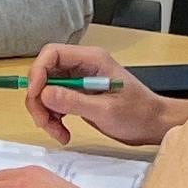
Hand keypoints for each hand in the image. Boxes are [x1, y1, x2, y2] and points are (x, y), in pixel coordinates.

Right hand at [25, 42, 187, 150]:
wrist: (152, 124)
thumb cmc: (138, 113)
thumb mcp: (106, 110)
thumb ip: (74, 101)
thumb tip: (44, 94)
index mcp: (91, 59)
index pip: (52, 54)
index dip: (37, 73)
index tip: (35, 96)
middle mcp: (81, 66)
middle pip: (44, 74)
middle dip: (38, 100)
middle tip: (44, 123)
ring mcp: (78, 81)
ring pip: (45, 92)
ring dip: (45, 114)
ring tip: (58, 133)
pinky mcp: (77, 96)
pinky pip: (54, 104)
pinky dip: (52, 120)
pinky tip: (63, 133)